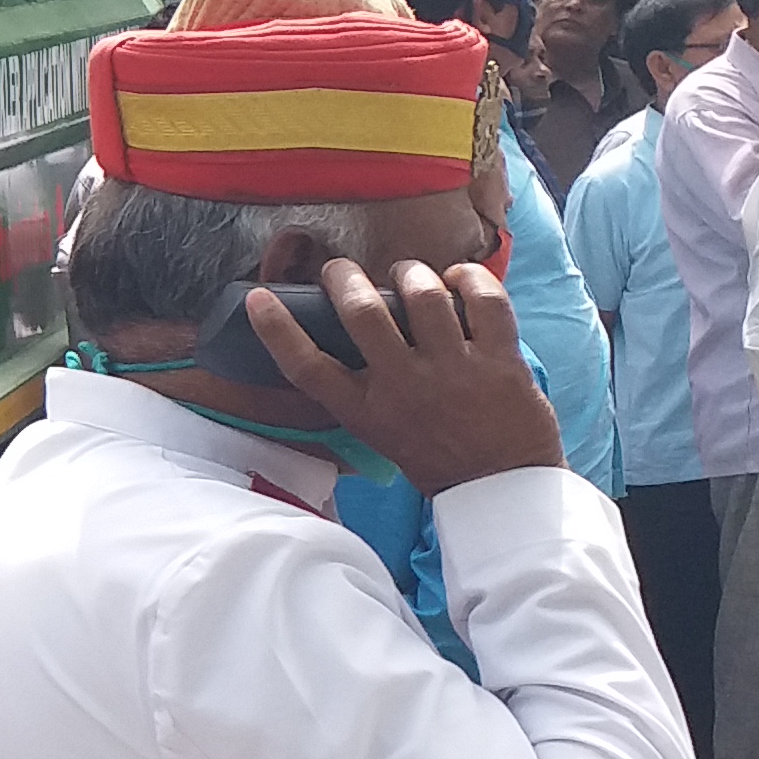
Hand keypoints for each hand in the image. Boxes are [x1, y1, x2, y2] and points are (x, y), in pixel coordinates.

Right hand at [245, 257, 564, 495]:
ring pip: (424, 295)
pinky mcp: (499, 360)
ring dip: (410, 273)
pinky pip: (485, 301)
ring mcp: (454, 370)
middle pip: (361, 313)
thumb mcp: (379, 433)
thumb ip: (361, 392)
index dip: (276, 329)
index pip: (308, 366)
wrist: (499, 488)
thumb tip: (342, 341)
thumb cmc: (436, 459)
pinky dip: (470, 279)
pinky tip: (459, 279)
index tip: (259, 298)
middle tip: (341, 270)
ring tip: (407, 274)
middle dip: (343, 278)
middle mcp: (404, 386)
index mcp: (366, 411)